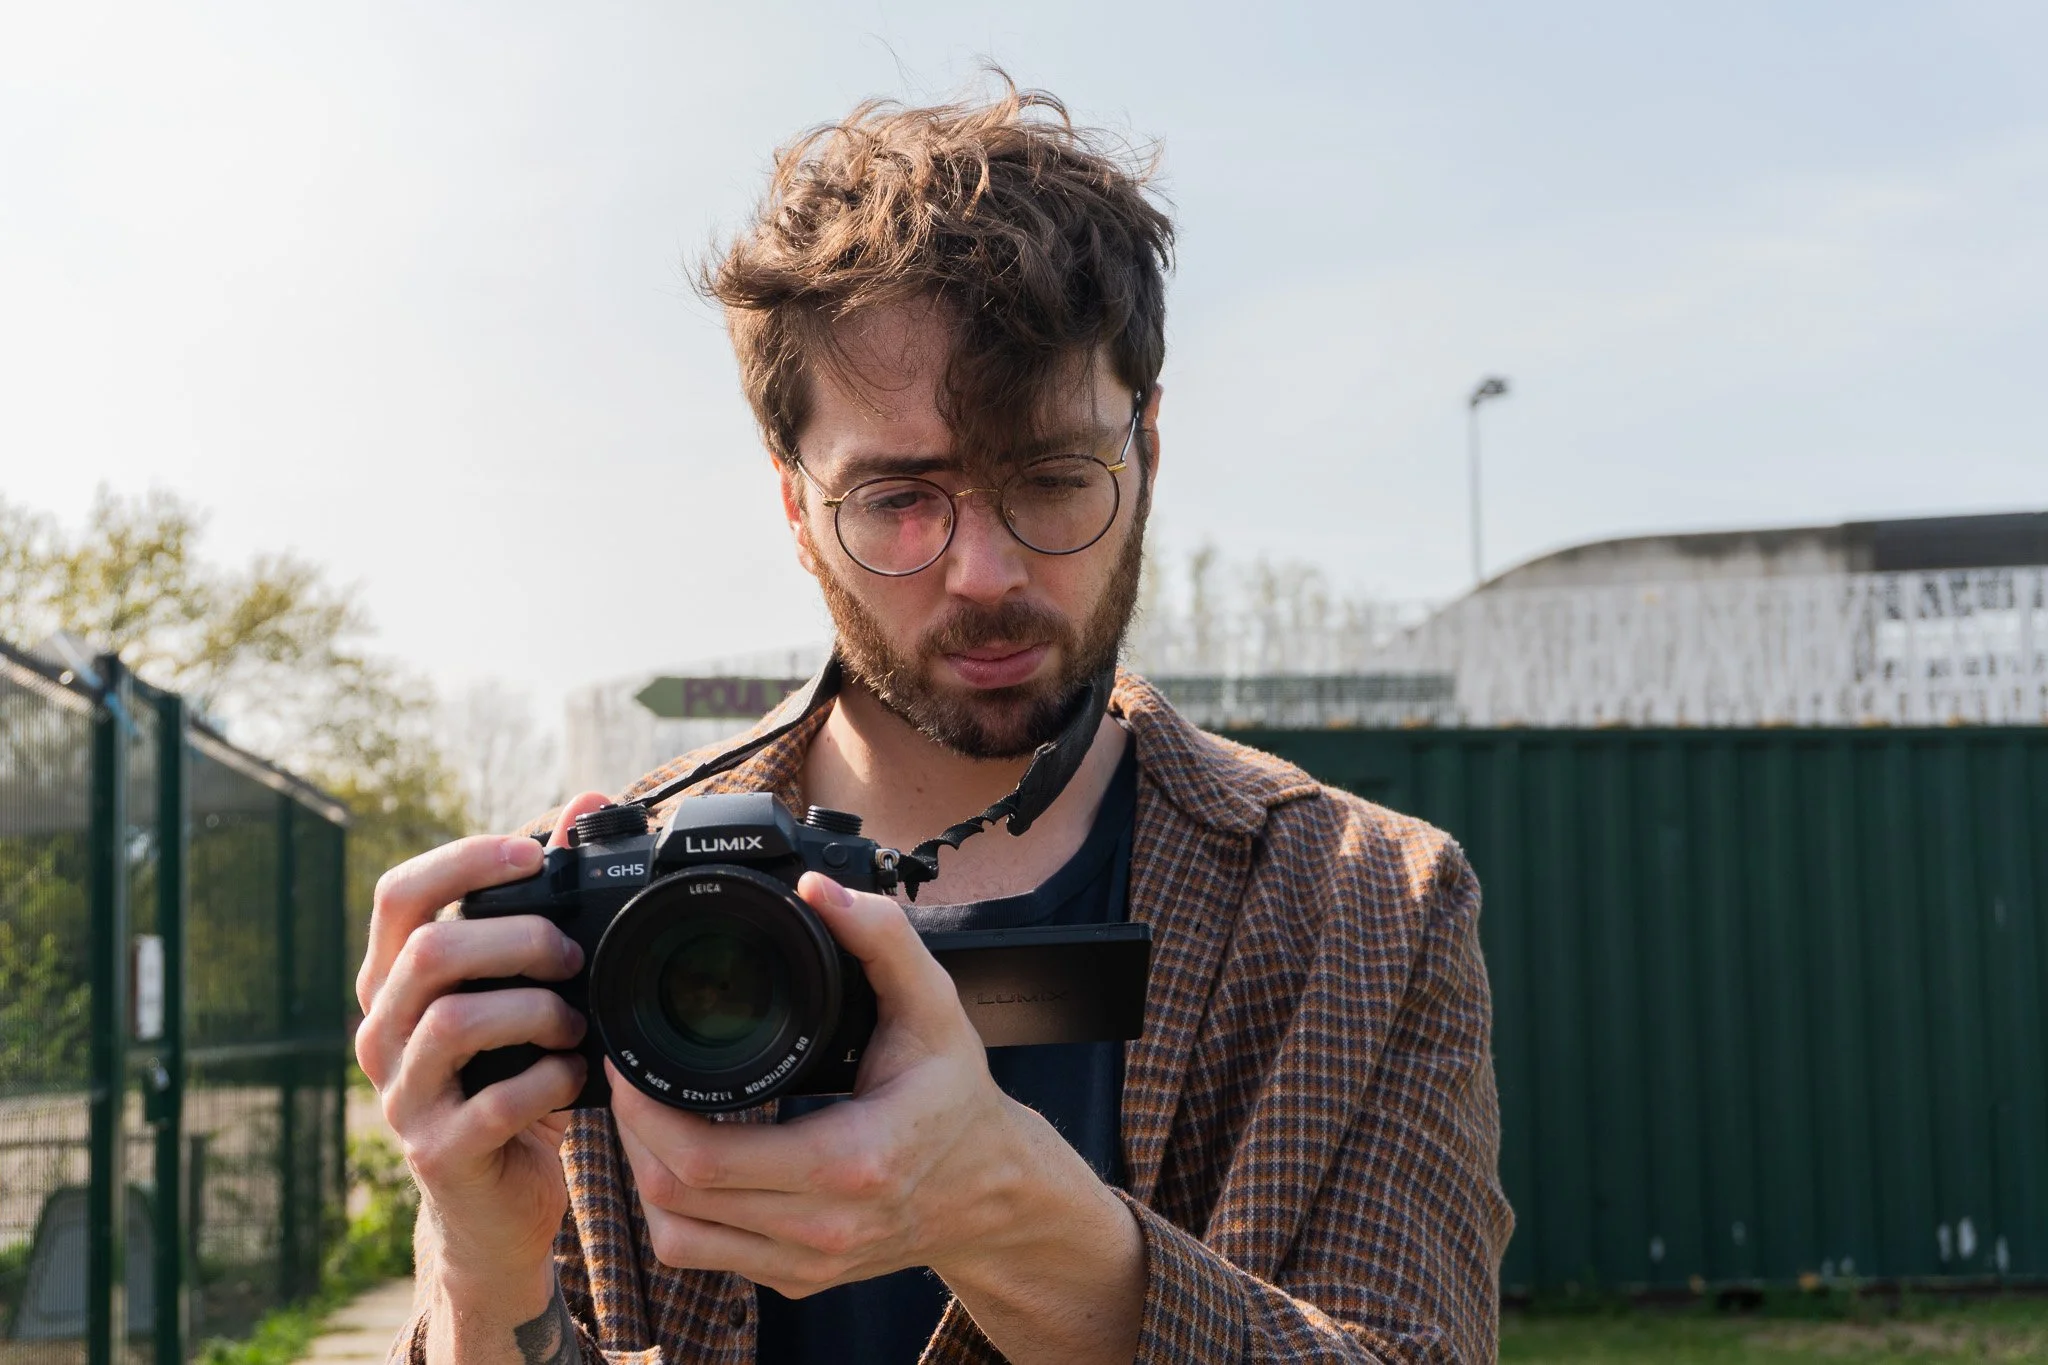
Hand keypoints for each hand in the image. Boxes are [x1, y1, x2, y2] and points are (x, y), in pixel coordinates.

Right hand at [354, 791, 611, 1303]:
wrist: (498, 1204)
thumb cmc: (514, 1078)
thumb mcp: (525, 989)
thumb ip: (547, 903)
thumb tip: (587, 802)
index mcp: (395, 982)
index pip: (398, 894)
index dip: (463, 861)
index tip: (533, 855)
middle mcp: (382, 1032)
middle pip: (430, 950)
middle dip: (517, 938)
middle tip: (573, 955)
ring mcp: (402, 1096)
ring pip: (454, 1021)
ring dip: (536, 1010)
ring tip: (576, 1023)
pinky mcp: (437, 1152)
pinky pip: (491, 1103)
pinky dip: (549, 1082)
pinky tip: (575, 1078)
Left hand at [609, 873, 1142, 1363]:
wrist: (992, 1191)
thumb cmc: (958, 1097)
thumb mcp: (935, 1006)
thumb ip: (881, 938)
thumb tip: (819, 890)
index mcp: (850, 1161)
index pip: (705, 1159)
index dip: (646, 1112)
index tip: (631, 1062)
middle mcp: (823, 1225)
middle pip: (675, 1196)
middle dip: (630, 1132)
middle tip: (627, 1079)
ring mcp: (807, 1263)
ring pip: (676, 1234)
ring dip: (643, 1174)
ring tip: (647, 1118)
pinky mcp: (796, 1279)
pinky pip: (703, 1253)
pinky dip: (674, 1209)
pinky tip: (679, 1162)